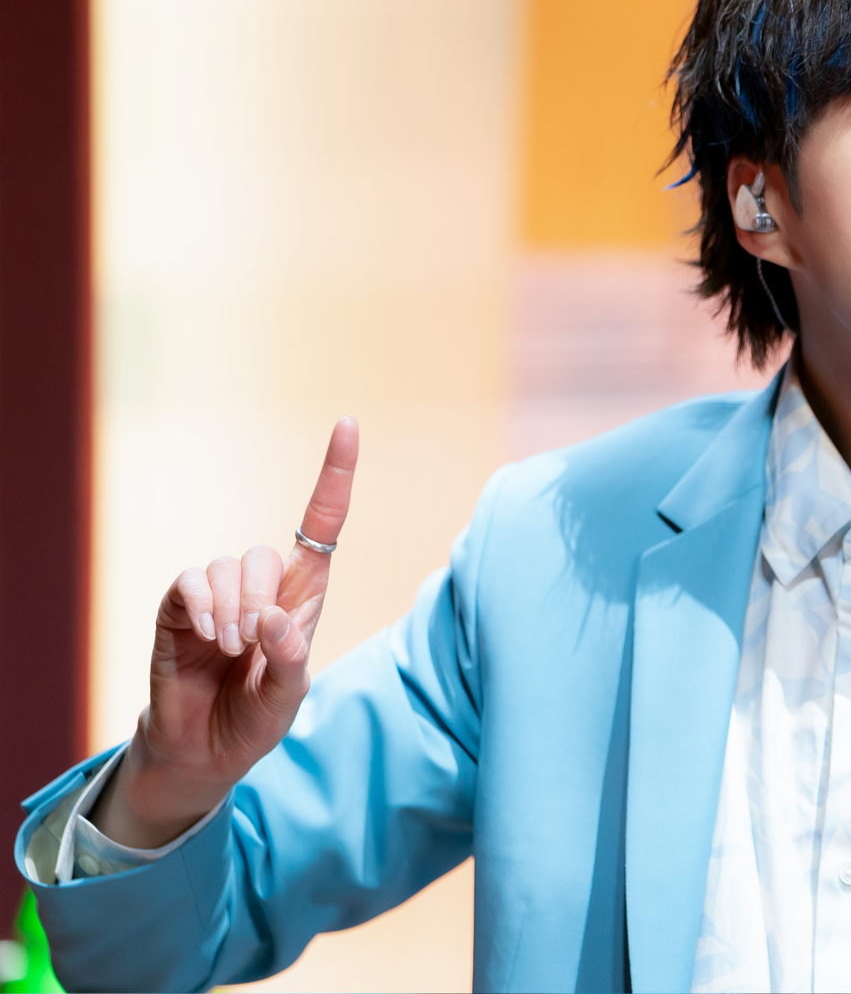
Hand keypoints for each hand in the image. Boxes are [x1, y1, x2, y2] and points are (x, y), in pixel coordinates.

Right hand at [93, 417, 358, 848]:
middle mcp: (261, 587)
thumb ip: (289, 661)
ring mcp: (217, 596)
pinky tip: (210, 640)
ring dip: (233, 612)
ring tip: (231, 652)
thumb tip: (273, 620)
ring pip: (229, 567)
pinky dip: (204, 608)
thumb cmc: (255, 718)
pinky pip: (191, 581)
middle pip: (266, 555)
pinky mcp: (178, 608)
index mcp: (301, 598)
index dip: (333, 475)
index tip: (346, 423)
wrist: (203, 751)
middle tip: (254, 645)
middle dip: (263, 601)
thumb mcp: (289, 698)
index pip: (322, 525)